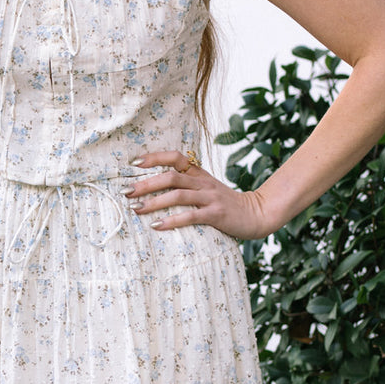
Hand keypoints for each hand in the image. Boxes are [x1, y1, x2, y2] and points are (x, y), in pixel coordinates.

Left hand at [124, 150, 269, 239]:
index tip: (134, 163)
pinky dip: (172, 220)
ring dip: (154, 202)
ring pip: (178, 195)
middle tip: (126, 192)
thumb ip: (188, 185)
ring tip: (137, 209)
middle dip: (146, 184)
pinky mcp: (216, 214)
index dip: (154, 157)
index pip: (175, 157)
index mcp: (200, 174)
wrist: (258, 213)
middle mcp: (203, 182)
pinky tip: (156, 226)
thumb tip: (156, 187)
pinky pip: (190, 216)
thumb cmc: (226, 204)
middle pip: (171, 176)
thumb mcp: (208, 188)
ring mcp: (210, 197)